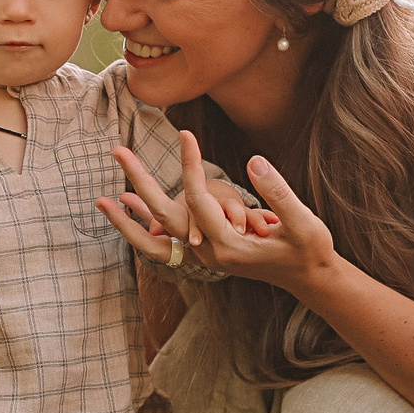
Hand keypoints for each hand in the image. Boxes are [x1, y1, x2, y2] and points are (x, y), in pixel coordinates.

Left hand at [99, 130, 337, 293]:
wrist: (311, 279)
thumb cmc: (310, 250)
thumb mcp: (302, 222)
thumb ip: (278, 193)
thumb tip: (254, 161)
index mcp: (228, 246)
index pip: (199, 198)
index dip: (191, 164)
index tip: (185, 133)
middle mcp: (210, 253)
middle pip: (165, 216)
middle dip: (140, 181)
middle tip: (117, 151)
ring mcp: (206, 254)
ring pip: (160, 232)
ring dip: (133, 211)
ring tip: (103, 196)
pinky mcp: (209, 250)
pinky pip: (168, 236)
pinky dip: (145, 221)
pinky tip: (129, 202)